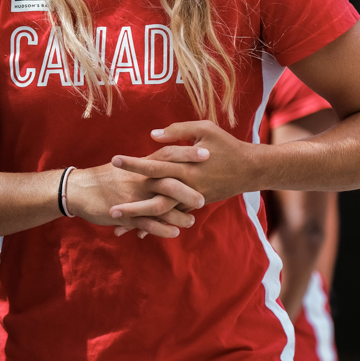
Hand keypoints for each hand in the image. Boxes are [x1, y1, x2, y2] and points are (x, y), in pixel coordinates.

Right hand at [67, 158, 203, 239]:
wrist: (80, 188)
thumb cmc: (107, 176)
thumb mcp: (129, 166)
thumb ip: (149, 163)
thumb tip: (169, 159)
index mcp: (142, 165)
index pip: (169, 154)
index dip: (188, 153)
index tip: (207, 153)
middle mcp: (140, 179)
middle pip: (170, 182)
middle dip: (189, 191)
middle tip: (204, 199)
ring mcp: (133, 198)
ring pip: (161, 206)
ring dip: (179, 215)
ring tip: (192, 220)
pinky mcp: (125, 215)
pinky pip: (147, 224)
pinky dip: (162, 229)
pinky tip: (174, 232)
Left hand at [109, 121, 257, 223]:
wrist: (251, 170)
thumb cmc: (227, 145)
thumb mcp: (205, 129)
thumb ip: (178, 131)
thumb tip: (152, 135)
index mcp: (186, 166)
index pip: (155, 165)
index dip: (134, 164)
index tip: (115, 160)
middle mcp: (187, 186)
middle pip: (154, 198)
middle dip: (131, 203)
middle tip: (109, 208)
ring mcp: (191, 198)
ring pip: (162, 213)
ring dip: (140, 220)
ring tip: (118, 225)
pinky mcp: (196, 204)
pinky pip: (173, 216)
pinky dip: (157, 224)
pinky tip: (140, 231)